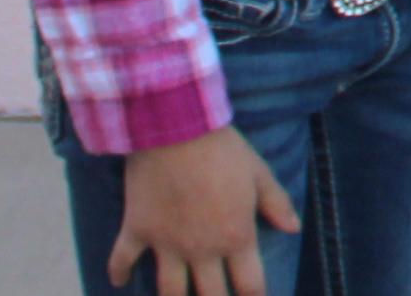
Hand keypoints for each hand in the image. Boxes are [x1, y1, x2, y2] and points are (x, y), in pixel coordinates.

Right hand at [109, 126, 299, 295]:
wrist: (177, 131)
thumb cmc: (224, 150)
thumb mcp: (260, 173)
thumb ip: (277, 204)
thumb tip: (293, 228)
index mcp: (236, 238)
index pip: (250, 285)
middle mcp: (201, 250)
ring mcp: (166, 245)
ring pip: (169, 291)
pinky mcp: (136, 231)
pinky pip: (122, 260)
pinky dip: (117, 273)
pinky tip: (117, 283)